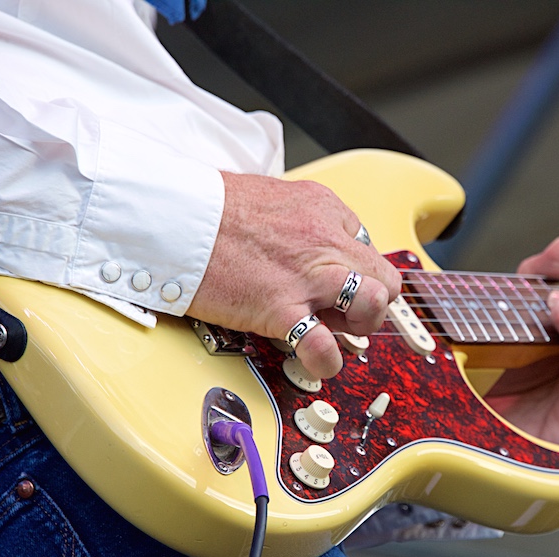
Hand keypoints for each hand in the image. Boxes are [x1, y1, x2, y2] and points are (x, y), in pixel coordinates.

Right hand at [189, 172, 400, 378]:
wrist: (175, 218)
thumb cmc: (207, 208)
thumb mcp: (270, 194)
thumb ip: (297, 218)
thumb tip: (300, 241)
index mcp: (322, 208)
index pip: (364, 244)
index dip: (352, 269)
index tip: (334, 281)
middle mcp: (324, 240)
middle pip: (383, 277)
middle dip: (367, 299)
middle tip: (339, 309)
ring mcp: (308, 277)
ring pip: (374, 303)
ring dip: (360, 323)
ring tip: (333, 328)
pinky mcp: (282, 309)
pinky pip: (326, 347)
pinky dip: (326, 360)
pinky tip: (315, 358)